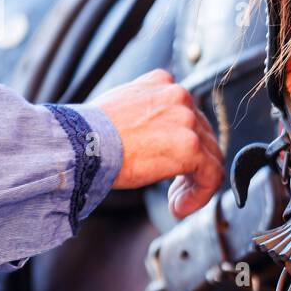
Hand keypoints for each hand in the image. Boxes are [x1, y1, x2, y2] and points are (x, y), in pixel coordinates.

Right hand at [91, 70, 223, 217]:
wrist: (79, 143)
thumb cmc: (88, 134)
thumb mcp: (121, 107)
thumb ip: (147, 114)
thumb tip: (156, 137)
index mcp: (162, 83)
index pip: (188, 114)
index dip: (184, 143)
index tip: (171, 166)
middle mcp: (179, 96)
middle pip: (204, 135)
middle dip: (192, 166)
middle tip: (174, 190)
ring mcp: (187, 120)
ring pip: (211, 155)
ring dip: (195, 183)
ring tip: (175, 202)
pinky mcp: (190, 147)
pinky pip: (211, 175)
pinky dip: (201, 195)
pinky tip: (178, 207)